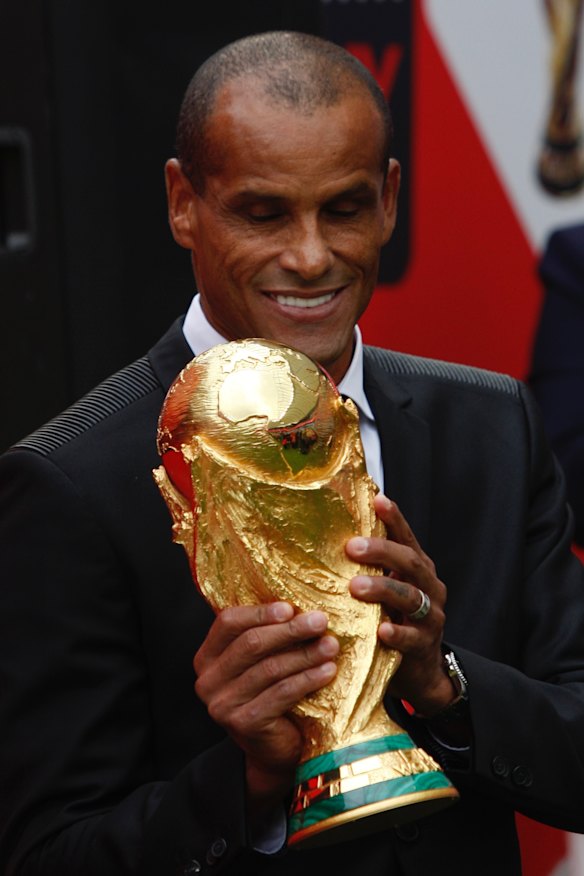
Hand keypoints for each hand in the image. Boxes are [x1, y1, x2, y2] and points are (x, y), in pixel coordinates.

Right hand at [193, 603, 338, 811]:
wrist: (274, 749)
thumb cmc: (271, 694)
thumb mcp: (262, 661)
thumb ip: (267, 635)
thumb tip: (300, 603)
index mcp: (207, 656)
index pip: (229, 622)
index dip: (261, 612)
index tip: (291, 607)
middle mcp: (207, 680)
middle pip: (251, 643)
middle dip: (290, 630)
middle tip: (320, 621)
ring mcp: (222, 704)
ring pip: (270, 668)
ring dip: (305, 653)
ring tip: (331, 645)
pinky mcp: (242, 723)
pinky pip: (281, 693)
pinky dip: (308, 679)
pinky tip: (328, 670)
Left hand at [346, 494, 452, 715]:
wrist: (419, 671)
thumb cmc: (392, 620)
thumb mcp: (384, 590)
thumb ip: (369, 567)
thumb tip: (329, 536)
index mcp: (418, 568)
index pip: (406, 537)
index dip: (394, 518)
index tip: (378, 500)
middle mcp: (429, 586)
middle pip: (410, 561)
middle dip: (382, 551)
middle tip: (352, 546)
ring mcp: (431, 616)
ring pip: (411, 597)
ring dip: (383, 589)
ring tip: (356, 587)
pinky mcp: (424, 645)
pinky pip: (411, 638)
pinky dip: (397, 634)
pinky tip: (381, 631)